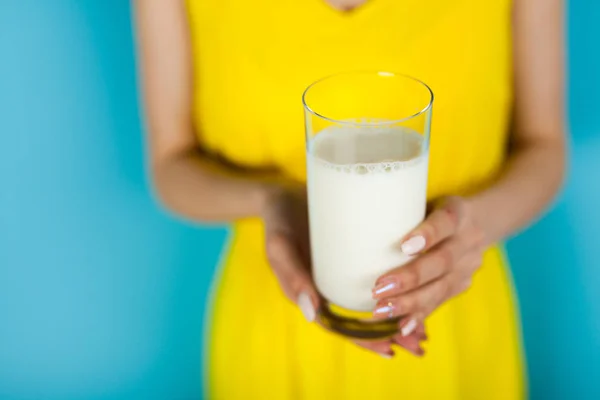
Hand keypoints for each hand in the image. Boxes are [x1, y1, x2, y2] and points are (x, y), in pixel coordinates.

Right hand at [261, 184, 426, 356]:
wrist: (284, 197)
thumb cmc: (280, 222)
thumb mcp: (280, 248)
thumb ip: (292, 276)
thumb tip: (313, 314)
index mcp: (312, 297)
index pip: (341, 328)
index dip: (364, 340)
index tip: (389, 349)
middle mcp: (330, 291)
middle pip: (362, 321)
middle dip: (390, 334)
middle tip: (419, 344)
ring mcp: (343, 276)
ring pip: (373, 304)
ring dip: (398, 318)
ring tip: (425, 332)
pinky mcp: (354, 257)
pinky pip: (378, 280)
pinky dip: (399, 292)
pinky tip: (420, 296)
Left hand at [371, 196, 485, 334]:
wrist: (481, 222)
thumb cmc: (434, 209)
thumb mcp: (424, 200)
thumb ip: (400, 209)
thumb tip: (354, 218)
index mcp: (458, 213)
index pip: (445, 222)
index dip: (427, 235)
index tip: (404, 246)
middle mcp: (467, 241)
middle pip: (441, 262)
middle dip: (409, 278)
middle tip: (379, 289)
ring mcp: (468, 266)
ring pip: (440, 287)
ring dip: (409, 302)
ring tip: (381, 311)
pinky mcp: (461, 285)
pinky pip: (439, 302)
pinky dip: (418, 315)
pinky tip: (400, 326)